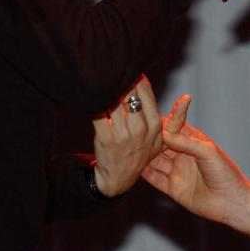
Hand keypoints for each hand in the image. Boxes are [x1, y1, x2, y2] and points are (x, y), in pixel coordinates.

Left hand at [91, 74, 162, 196]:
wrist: (119, 179)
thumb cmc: (137, 153)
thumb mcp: (157, 138)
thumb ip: (156, 112)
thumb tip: (145, 80)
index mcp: (155, 127)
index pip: (146, 93)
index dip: (135, 78)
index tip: (128, 71)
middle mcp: (142, 131)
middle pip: (130, 95)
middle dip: (121, 82)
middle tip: (112, 73)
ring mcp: (124, 136)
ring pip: (114, 102)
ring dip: (108, 91)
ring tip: (102, 83)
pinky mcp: (107, 140)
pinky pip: (99, 114)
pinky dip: (95, 103)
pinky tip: (92, 97)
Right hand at [142, 95, 249, 225]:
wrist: (232, 202)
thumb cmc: (226, 173)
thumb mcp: (208, 152)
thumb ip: (187, 142)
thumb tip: (165, 133)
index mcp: (193, 142)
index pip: (174, 126)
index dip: (163, 120)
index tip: (149, 114)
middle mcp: (183, 155)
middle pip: (160, 143)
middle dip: (148, 137)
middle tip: (133, 130)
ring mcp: (177, 171)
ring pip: (154, 160)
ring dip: (143, 155)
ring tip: (128, 147)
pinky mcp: (173, 188)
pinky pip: (154, 179)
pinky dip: (143, 173)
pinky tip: (131, 167)